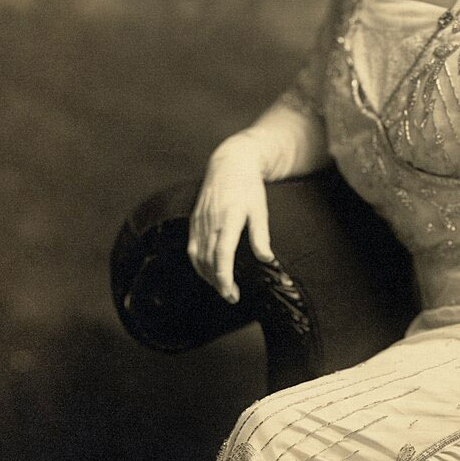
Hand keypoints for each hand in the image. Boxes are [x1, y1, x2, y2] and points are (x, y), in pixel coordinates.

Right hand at [187, 136, 273, 303]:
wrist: (229, 163)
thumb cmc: (248, 186)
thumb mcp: (260, 209)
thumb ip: (261, 236)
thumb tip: (267, 260)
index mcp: (229, 219)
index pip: (222, 255)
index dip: (224, 277)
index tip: (230, 293)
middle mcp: (210, 222)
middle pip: (208, 260)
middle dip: (218, 283)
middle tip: (232, 297)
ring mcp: (199, 221)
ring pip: (197, 256)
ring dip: (207, 276)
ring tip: (222, 288)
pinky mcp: (194, 220)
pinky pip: (192, 247)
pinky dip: (198, 264)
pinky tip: (208, 272)